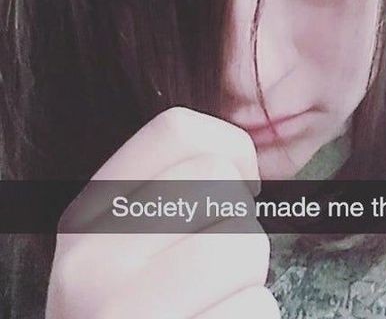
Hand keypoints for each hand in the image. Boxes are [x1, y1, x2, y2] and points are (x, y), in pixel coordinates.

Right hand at [45, 107, 279, 318]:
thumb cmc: (141, 309)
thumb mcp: (128, 246)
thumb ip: (166, 193)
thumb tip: (241, 158)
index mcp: (86, 217)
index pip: (176, 128)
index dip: (231, 149)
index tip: (239, 187)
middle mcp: (94, 261)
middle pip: (220, 181)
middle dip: (240, 221)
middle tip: (215, 266)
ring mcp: (128, 313)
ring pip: (246, 240)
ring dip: (249, 277)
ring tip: (212, 303)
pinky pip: (256, 309)